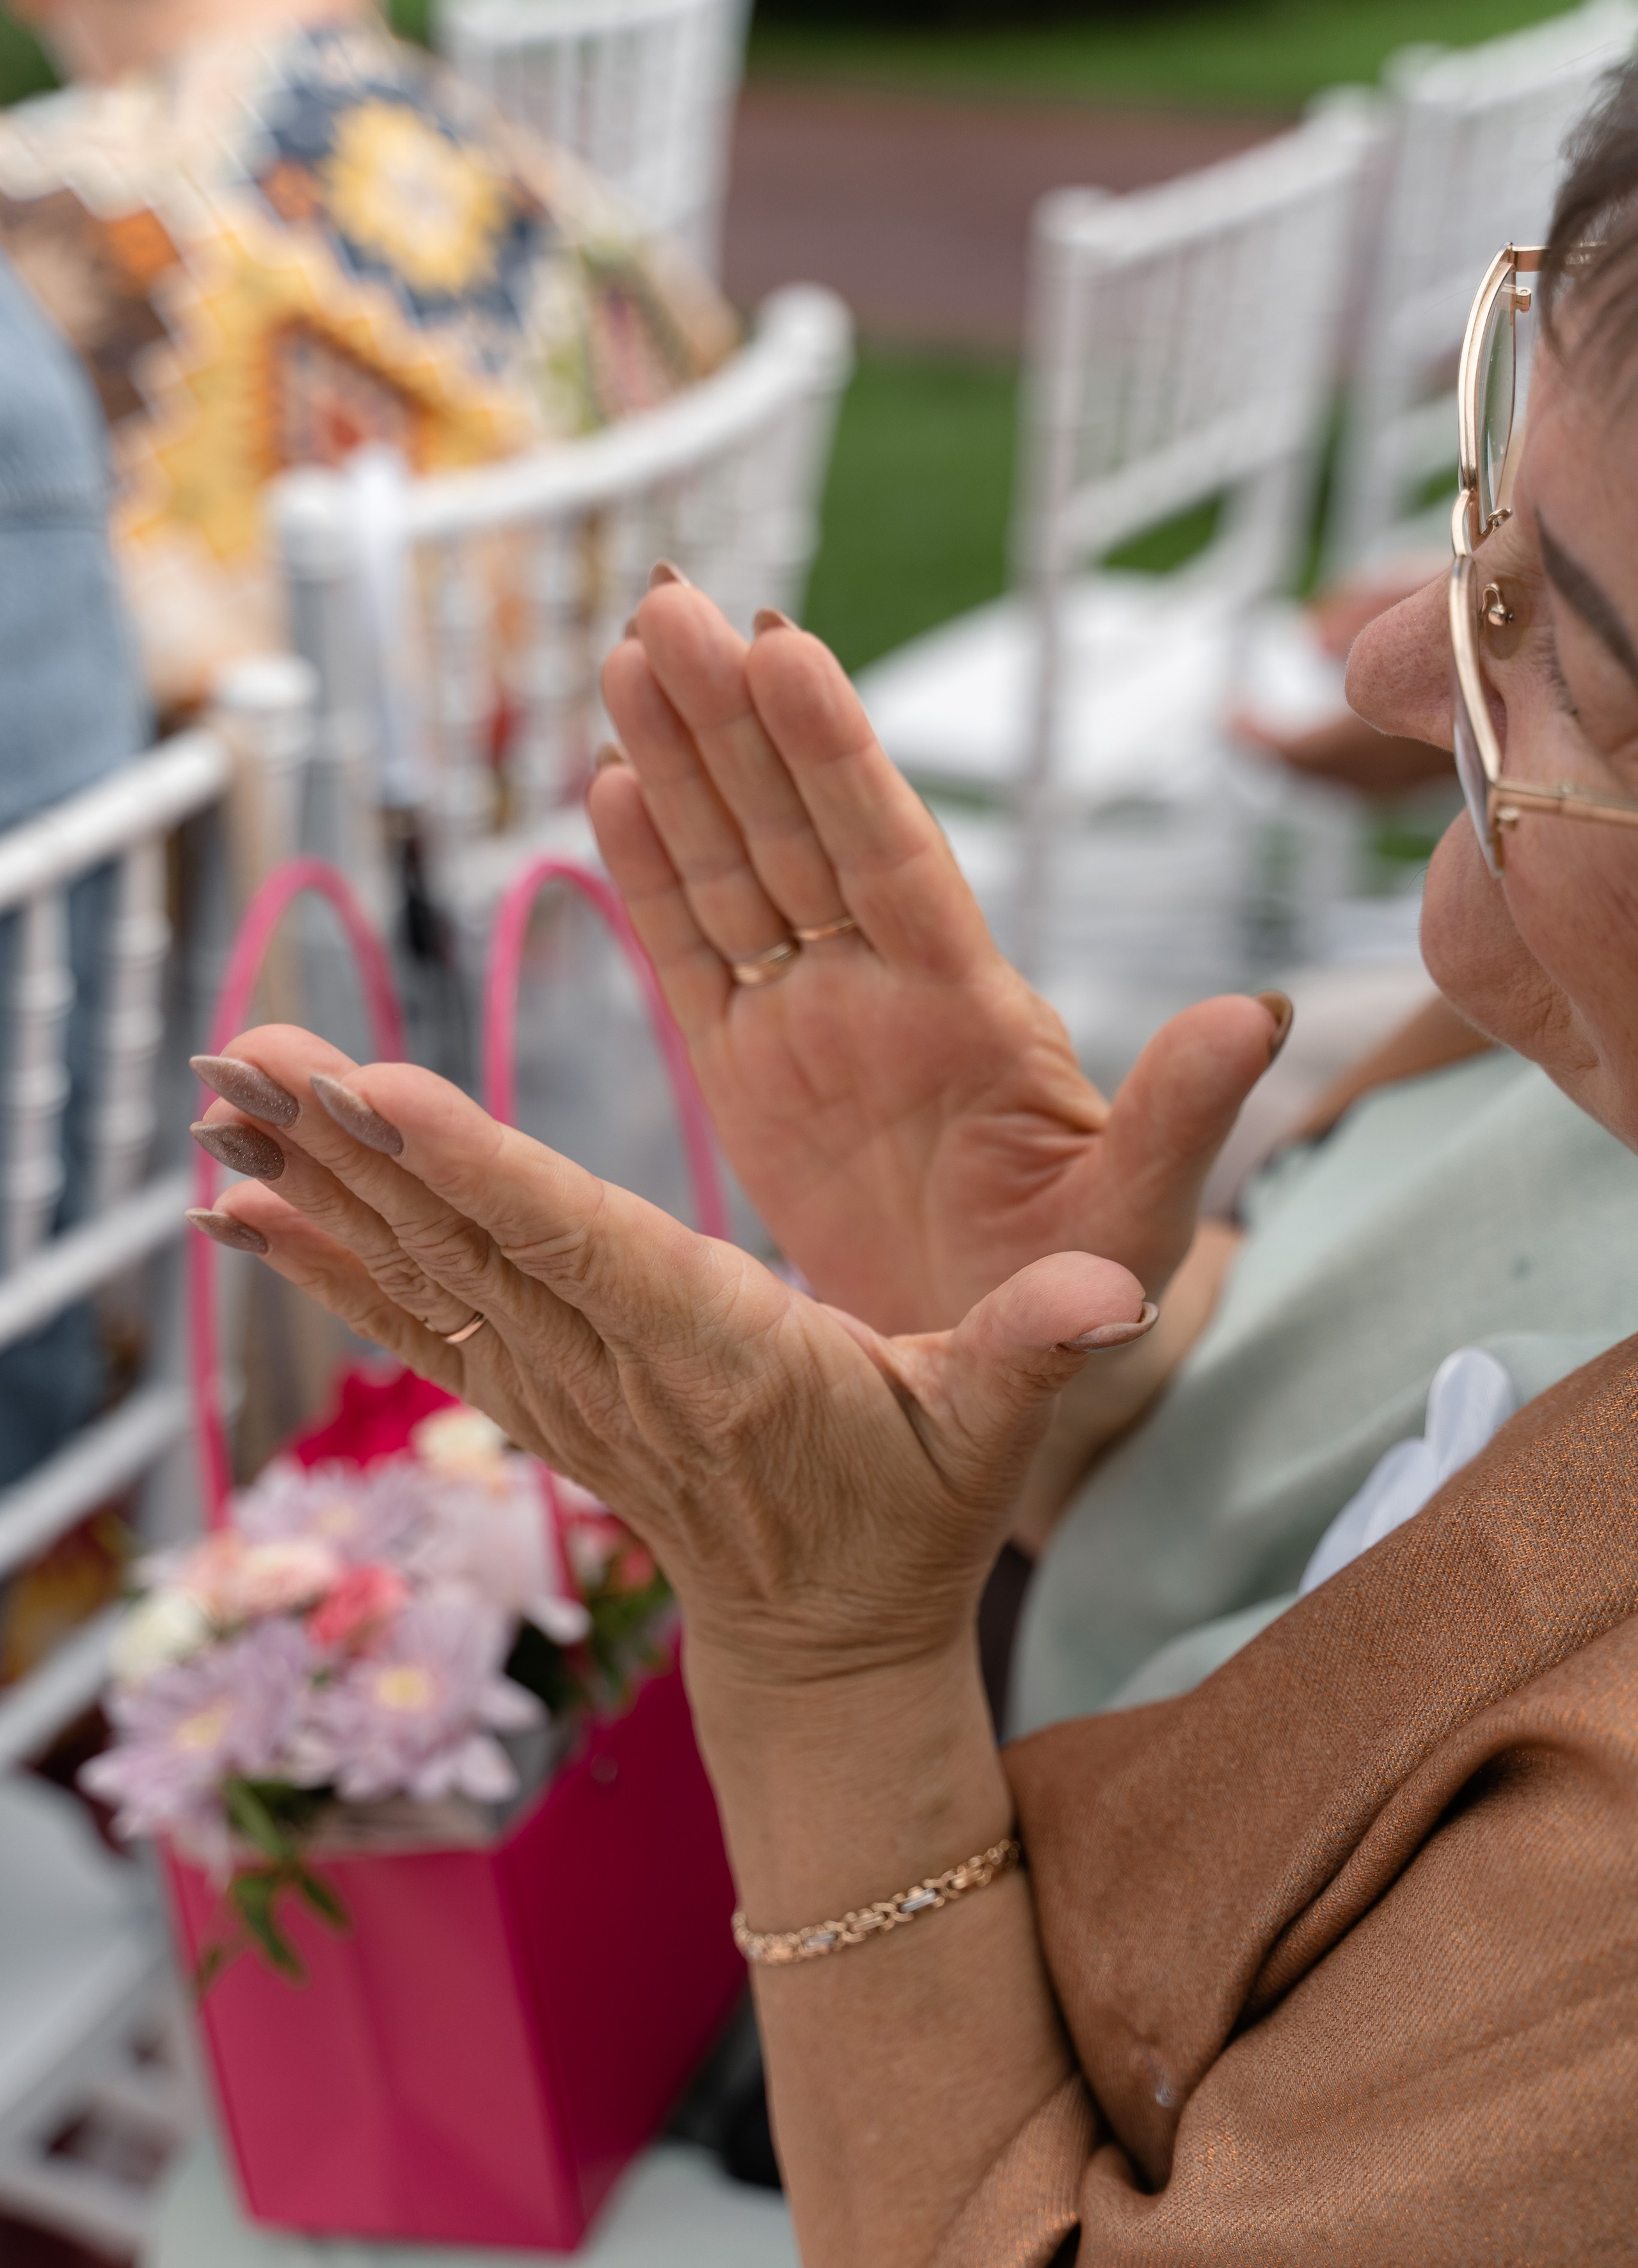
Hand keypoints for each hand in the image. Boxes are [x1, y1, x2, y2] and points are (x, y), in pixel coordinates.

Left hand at [192, 1028, 1127, 2267]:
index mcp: (725, 1361)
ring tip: (209, 1093)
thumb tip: (1116, 1288)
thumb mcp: (996, 1431)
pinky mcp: (533, 1400)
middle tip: (238, 1053)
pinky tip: (239, 1203)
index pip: (592, 1253)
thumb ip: (1043, 1347)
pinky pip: (414, 1317)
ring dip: (311, 1186)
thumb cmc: (915, 1515)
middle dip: (350, 1150)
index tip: (379, 1097)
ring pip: (419, 1274)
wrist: (824, 1644)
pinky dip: (324, 1258)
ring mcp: (560, 1394)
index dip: (488, 1175)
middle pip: (469, 1247)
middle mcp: (618, 1376)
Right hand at [590, 585, 1288, 1332]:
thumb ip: (1180, 1114)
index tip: (783, 648)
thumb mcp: (1139, 1210)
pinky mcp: (747, 1078)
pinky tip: (612, 787)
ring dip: (680, 767)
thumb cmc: (1081, 1287)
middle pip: (796, 832)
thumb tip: (1253, 1014)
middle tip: (671, 604)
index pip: (892, 855)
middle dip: (732, 719)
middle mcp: (882, 992)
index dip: (834, 755)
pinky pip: (690, 962)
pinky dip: (648, 880)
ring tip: (630, 657)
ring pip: (733, 873)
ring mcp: (810, 1026)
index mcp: (970, 1008)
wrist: (1002, 1363)